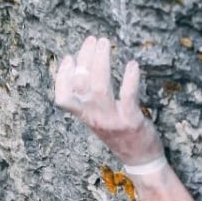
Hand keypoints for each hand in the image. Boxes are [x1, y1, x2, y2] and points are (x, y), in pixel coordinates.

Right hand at [55, 35, 165, 172]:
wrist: (139, 160)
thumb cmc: (120, 135)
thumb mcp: (98, 119)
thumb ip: (89, 100)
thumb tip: (84, 70)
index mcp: (85, 117)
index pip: (63, 98)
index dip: (61, 77)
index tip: (68, 58)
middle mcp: (95, 118)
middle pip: (81, 84)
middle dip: (85, 58)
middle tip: (93, 40)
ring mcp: (112, 120)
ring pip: (100, 87)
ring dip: (102, 62)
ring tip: (106, 44)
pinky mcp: (130, 121)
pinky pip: (128, 96)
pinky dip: (129, 78)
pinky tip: (132, 64)